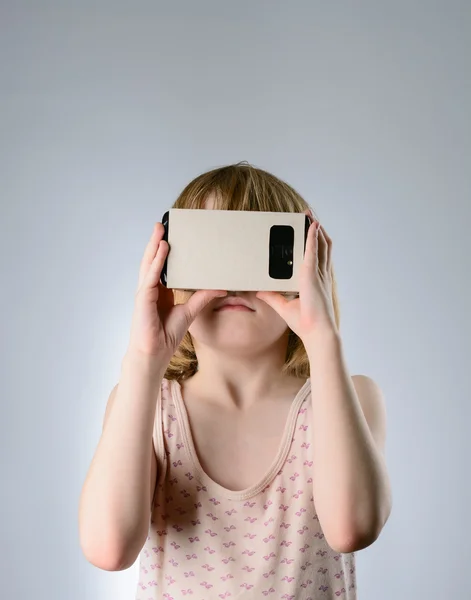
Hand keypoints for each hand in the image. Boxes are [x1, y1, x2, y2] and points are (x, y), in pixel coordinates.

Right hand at [127, 222, 226, 356]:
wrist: (155, 353)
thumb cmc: (166, 335)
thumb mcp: (190, 312)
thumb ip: (202, 298)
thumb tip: (220, 288)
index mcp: (159, 292)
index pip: (161, 266)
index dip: (164, 251)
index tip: (169, 236)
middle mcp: (150, 289)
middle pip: (152, 261)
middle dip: (156, 242)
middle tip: (162, 225)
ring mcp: (145, 293)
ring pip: (149, 264)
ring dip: (154, 246)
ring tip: (160, 230)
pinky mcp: (144, 298)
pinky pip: (151, 276)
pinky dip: (157, 262)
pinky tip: (162, 249)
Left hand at [256, 211, 336, 342]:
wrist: (316, 332)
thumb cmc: (306, 323)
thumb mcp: (283, 307)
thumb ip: (272, 297)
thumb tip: (259, 291)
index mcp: (316, 281)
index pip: (317, 257)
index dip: (315, 244)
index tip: (310, 232)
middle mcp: (320, 275)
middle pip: (322, 247)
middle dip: (316, 231)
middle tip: (309, 218)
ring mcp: (318, 274)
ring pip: (321, 245)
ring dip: (316, 229)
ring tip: (310, 217)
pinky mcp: (312, 275)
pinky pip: (313, 251)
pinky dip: (313, 237)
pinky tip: (311, 226)